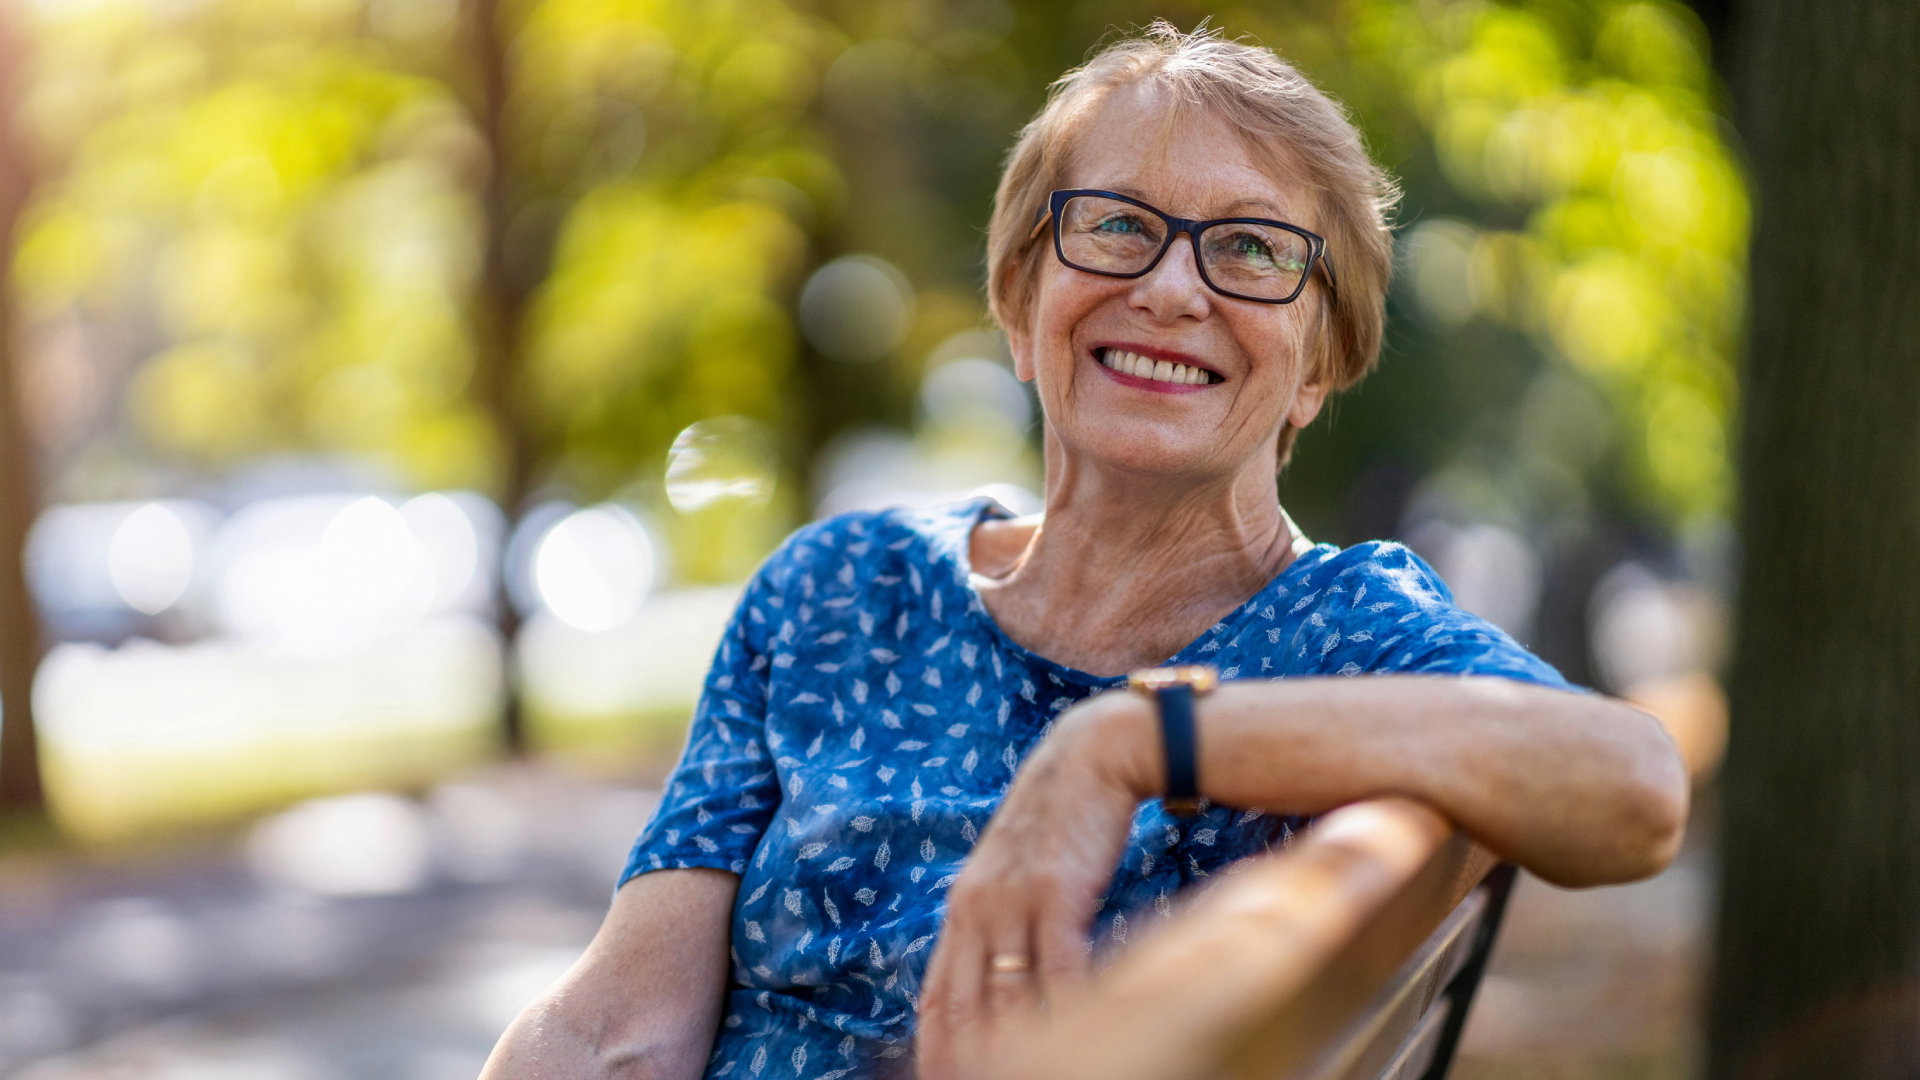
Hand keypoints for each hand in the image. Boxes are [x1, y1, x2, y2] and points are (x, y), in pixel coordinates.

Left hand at [915, 691, 1153, 1079]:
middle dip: (973, 1061)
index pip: (937, 999)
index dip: (936, 1050)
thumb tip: (995, 983)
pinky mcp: (1055, 893)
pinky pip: (1056, 968)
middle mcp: (977, 910)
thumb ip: (996, 923)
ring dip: (1022, 1046)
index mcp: (961, 910)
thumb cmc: (1060, 822)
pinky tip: (1075, 1034)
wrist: (1091, 757)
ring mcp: (1013, 902)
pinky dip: (1064, 1008)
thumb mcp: (1010, 873)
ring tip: (1041, 1071)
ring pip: (1008, 997)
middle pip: (966, 1009)